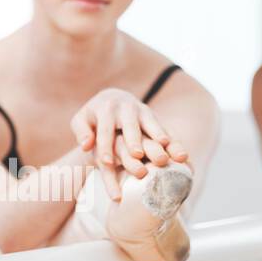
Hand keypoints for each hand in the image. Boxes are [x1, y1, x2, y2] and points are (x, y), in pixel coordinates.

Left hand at [71, 87, 188, 199]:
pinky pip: (166, 129)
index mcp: (106, 109)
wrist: (114, 98)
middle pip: (130, 126)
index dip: (105, 145)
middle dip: (133, 139)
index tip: (105, 162)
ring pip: (151, 124)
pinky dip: (173, 140)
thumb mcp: (81, 120)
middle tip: (136, 155)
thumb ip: (81, 131)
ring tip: (163, 146)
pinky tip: (180, 153)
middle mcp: (126, 108)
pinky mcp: (155, 118)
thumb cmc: (94, 117)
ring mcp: (143, 111)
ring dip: (158, 134)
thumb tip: (86, 145)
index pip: (104, 129)